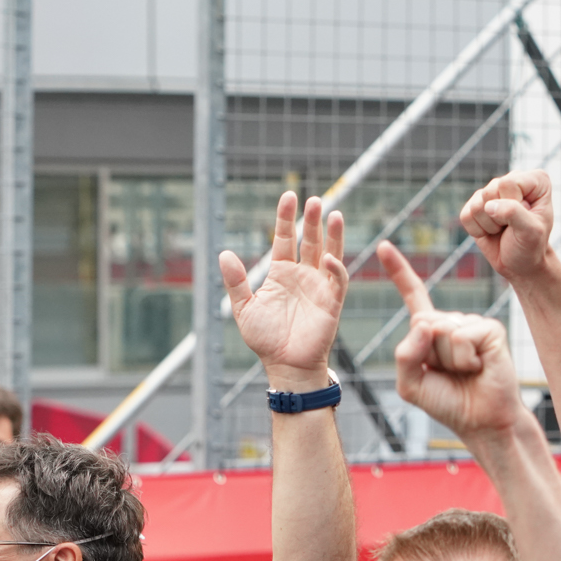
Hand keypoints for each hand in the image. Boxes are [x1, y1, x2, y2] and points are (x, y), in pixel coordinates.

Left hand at [220, 192, 346, 391]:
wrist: (284, 364)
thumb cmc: (266, 338)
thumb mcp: (244, 307)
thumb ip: (236, 281)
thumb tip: (223, 253)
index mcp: (281, 274)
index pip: (285, 239)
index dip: (286, 218)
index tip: (288, 196)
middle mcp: (302, 275)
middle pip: (309, 240)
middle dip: (312, 220)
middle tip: (314, 199)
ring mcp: (319, 286)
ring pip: (329, 253)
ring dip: (332, 234)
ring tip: (332, 213)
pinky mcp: (331, 301)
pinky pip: (336, 279)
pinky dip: (333, 267)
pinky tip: (324, 256)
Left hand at [381, 241, 526, 440]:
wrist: (480, 419)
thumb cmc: (446, 401)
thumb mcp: (410, 383)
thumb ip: (404, 355)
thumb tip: (424, 324)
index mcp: (428, 329)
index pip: (414, 295)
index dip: (399, 271)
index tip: (383, 246)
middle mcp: (449, 321)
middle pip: (420, 323)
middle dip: (427, 354)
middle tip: (447, 372)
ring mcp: (470, 323)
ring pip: (439, 331)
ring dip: (447, 360)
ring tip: (464, 371)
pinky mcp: (490, 329)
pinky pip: (460, 337)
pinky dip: (463, 359)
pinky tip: (478, 367)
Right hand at [460, 170, 555, 283]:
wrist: (519, 262)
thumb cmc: (531, 245)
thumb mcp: (531, 231)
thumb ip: (514, 213)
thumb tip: (488, 206)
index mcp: (535, 181)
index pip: (508, 183)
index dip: (512, 204)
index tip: (525, 217)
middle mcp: (512, 182)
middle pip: (489, 192)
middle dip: (499, 217)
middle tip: (512, 225)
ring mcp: (491, 193)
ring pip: (476, 205)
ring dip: (488, 225)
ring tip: (502, 229)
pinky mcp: (474, 206)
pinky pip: (464, 216)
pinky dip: (476, 230)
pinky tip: (490, 232)